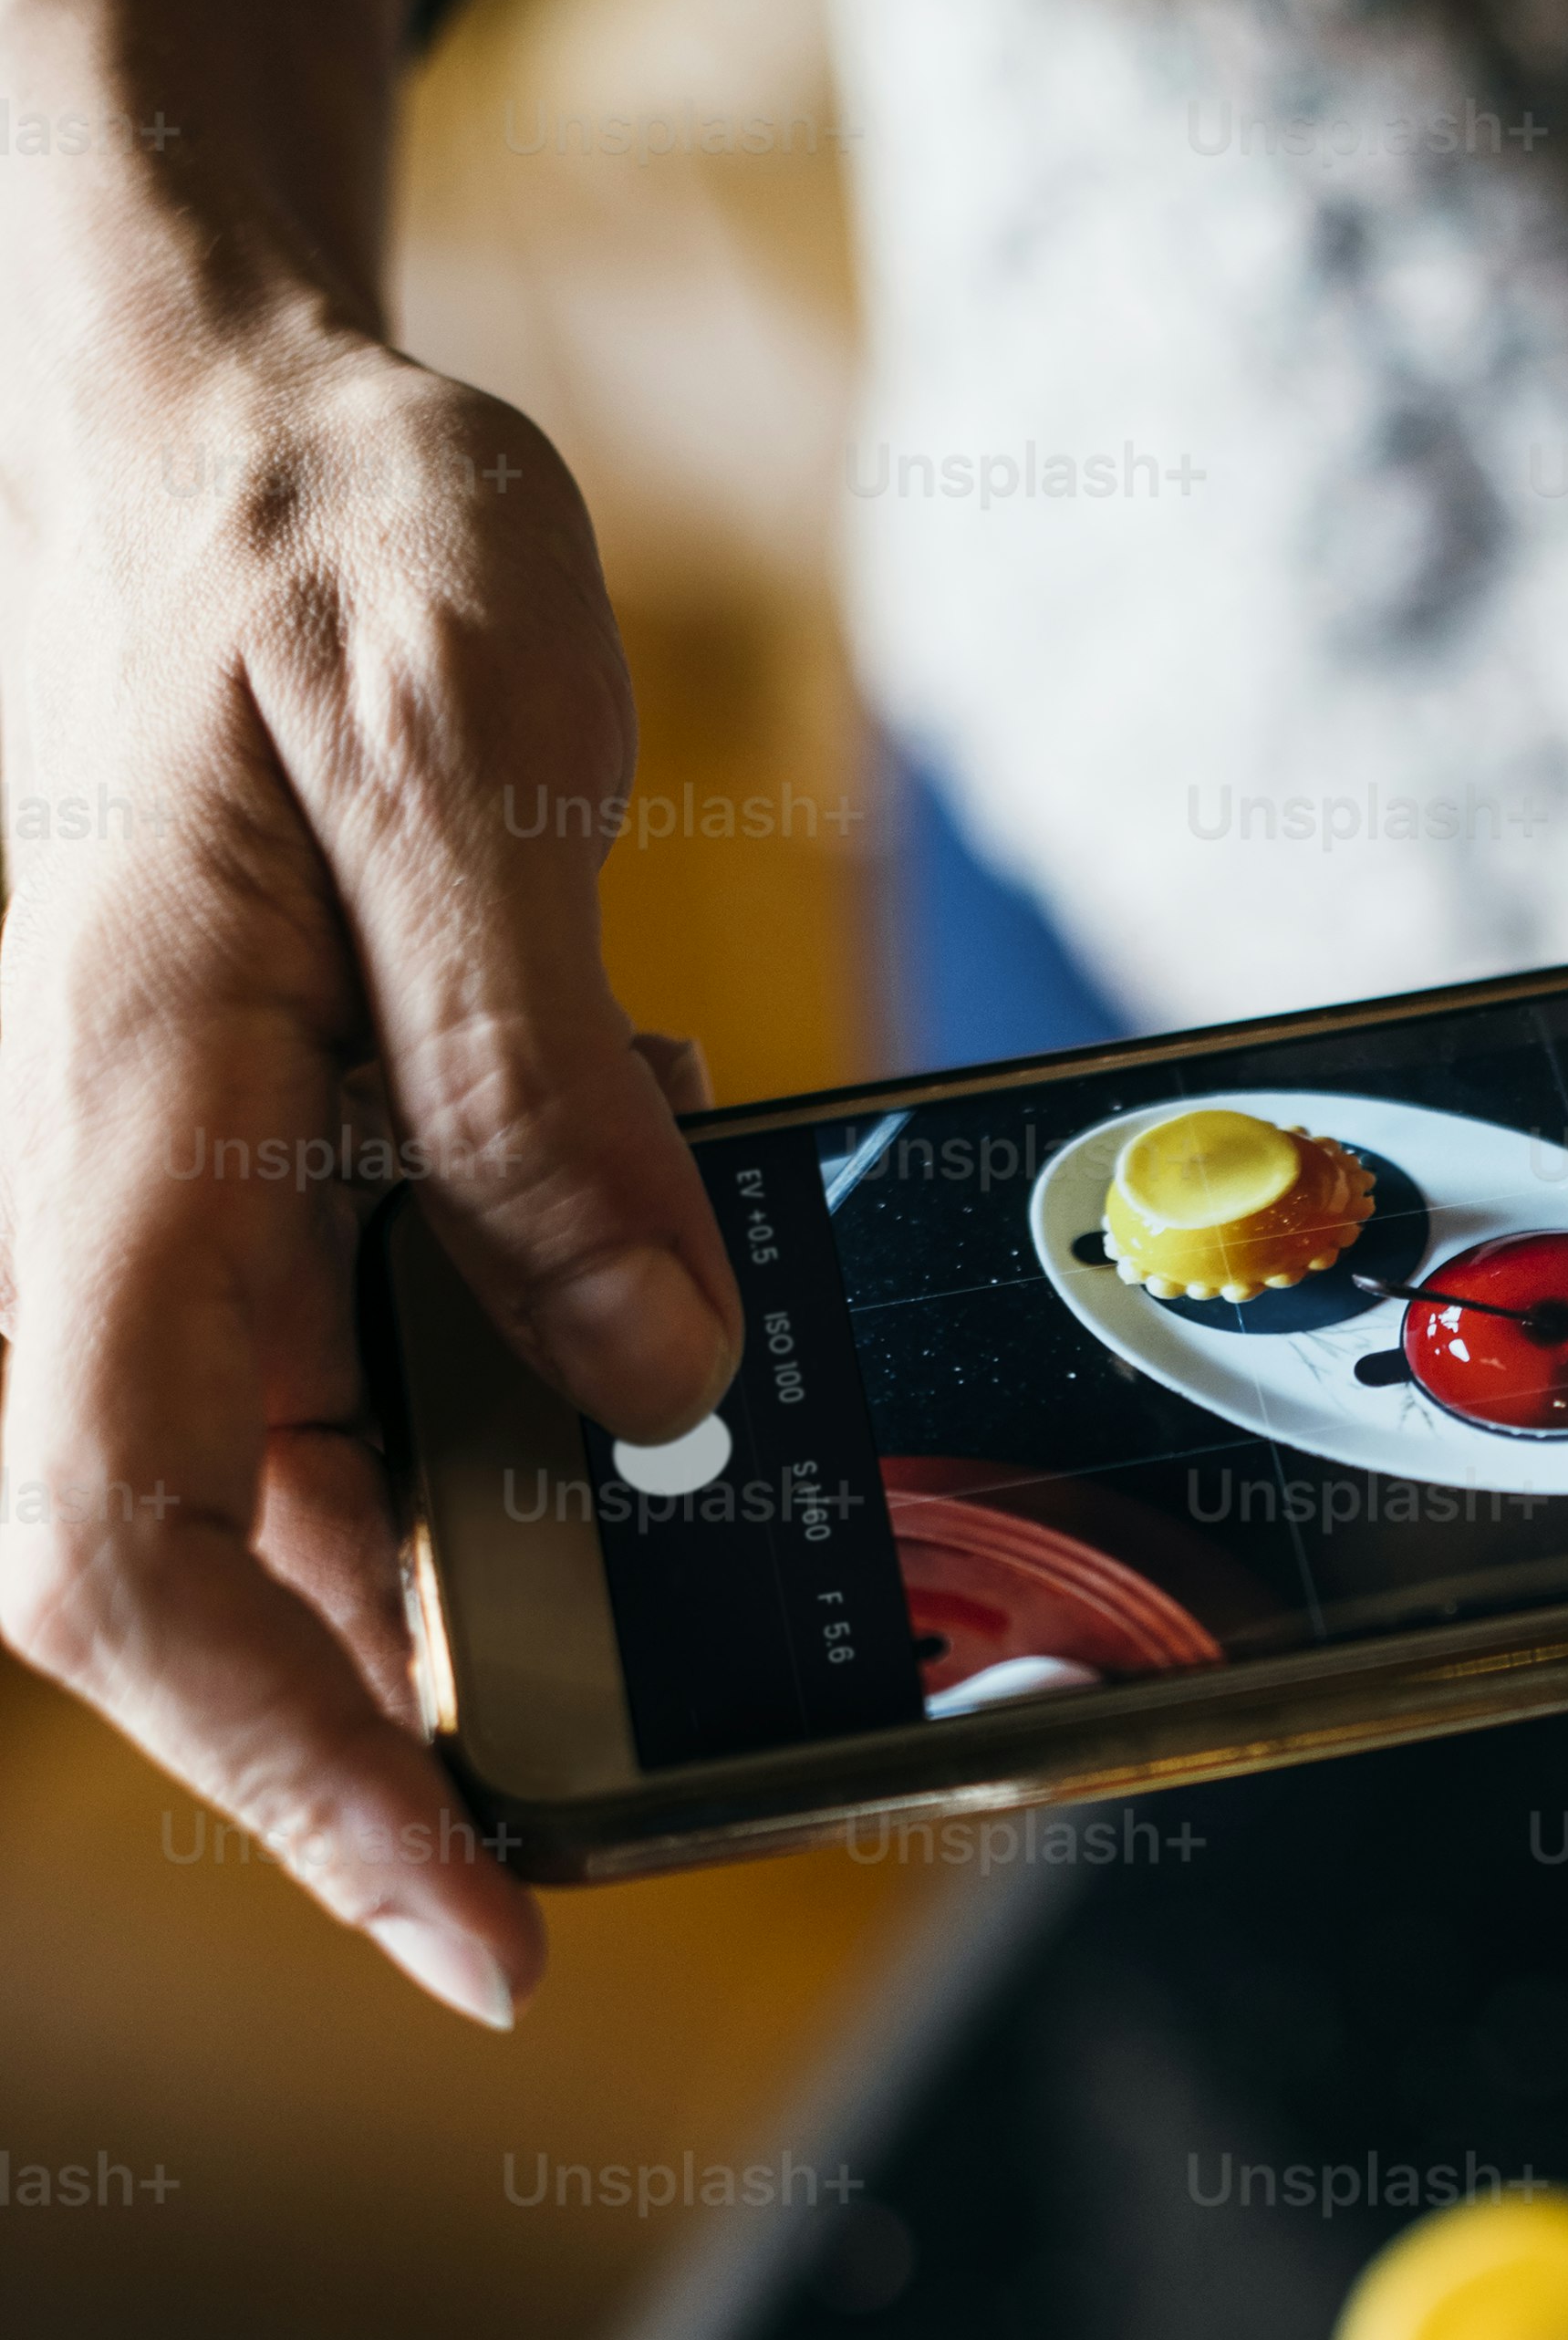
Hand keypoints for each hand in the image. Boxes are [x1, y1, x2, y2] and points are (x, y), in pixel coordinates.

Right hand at [0, 0, 738, 2020]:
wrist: (226, 424)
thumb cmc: (317, 535)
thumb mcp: (468, 743)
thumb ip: (532, 1070)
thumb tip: (643, 1357)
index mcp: (125, 1122)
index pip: (125, 1551)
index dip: (290, 1768)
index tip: (470, 1914)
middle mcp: (125, 1205)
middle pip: (187, 1585)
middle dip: (380, 1753)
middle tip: (611, 1847)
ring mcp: (196, 1211)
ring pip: (291, 1510)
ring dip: (460, 1619)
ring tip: (671, 1683)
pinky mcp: (276, 1186)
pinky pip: (364, 1389)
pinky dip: (495, 1463)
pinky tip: (634, 1450)